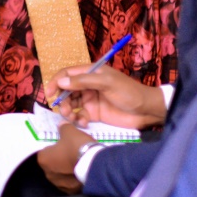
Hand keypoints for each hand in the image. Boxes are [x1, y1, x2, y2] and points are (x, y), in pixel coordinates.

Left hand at [36, 126, 90, 194]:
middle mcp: (48, 174)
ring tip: (78, 163)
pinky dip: (74, 178)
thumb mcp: (69, 132)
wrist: (95, 163)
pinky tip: (81, 172)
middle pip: (53, 164)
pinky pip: (71, 183)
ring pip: (62, 175)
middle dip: (60, 160)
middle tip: (71, 153)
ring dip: (67, 170)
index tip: (61, 145)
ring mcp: (60, 184)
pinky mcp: (71, 191)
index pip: (44, 152)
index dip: (53, 147)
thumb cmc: (77, 146)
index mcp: (43, 159)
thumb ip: (63, 128)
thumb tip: (62, 125)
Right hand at [48, 64, 165, 128]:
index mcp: (90, 73)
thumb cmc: (128, 92)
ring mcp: (90, 100)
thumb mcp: (106, 83)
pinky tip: (84, 123)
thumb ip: (83, 81)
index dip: (56, 81)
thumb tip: (61, 81)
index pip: (67, 74)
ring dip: (68, 111)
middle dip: (62, 100)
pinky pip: (79, 116)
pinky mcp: (94, 113)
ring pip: (71, 104)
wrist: (146, 111)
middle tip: (64, 110)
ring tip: (72, 118)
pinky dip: (78, 120)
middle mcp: (88, 85)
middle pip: (66, 90)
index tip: (49, 93)